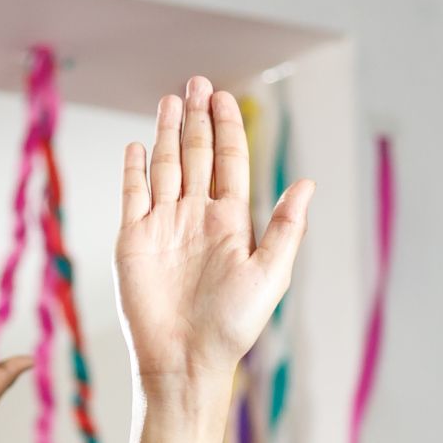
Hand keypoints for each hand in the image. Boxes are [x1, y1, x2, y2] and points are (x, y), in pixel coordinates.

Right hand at [114, 77, 309, 398]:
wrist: (184, 360)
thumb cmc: (232, 327)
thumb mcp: (270, 275)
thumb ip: (287, 227)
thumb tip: (310, 183)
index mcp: (231, 222)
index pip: (229, 162)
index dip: (228, 128)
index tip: (223, 97)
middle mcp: (196, 217)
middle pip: (197, 155)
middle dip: (197, 119)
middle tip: (197, 82)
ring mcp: (163, 226)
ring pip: (165, 167)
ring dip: (167, 133)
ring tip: (171, 100)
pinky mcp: (133, 239)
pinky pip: (133, 194)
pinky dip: (135, 168)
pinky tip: (138, 145)